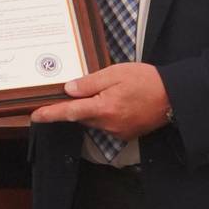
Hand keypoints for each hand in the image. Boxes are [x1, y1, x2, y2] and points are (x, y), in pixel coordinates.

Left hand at [29, 62, 171, 140]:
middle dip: (79, 104)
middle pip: (81, 116)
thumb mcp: (116, 73)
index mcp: (104, 108)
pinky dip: (106, 113)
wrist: (174, 97)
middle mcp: (108, 124)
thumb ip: (90, 83)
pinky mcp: (125, 134)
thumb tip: (69, 90)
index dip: (51, 114)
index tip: (35, 116)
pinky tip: (120, 101)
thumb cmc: (146, 80)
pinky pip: (106, 124)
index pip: (70, 112)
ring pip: (94, 120)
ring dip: (94, 107)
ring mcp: (117, 132)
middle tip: (89, 87)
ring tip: (113, 91)